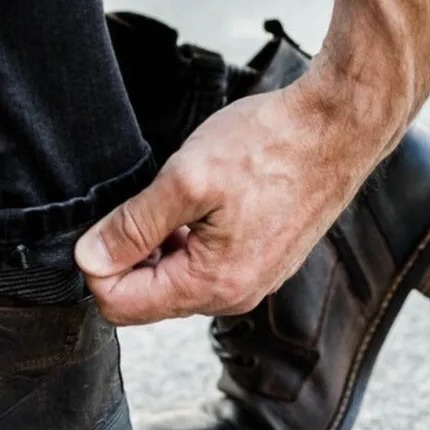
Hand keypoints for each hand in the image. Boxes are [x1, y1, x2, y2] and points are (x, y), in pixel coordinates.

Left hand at [74, 71, 397, 324]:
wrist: (339, 124)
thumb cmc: (274, 145)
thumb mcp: (185, 180)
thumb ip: (132, 226)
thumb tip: (89, 259)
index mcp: (213, 284)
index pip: (120, 305)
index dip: (98, 265)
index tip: (104, 225)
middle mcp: (233, 295)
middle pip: (144, 298)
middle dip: (128, 256)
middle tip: (144, 204)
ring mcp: (249, 281)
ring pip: (171, 281)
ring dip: (157, 245)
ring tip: (176, 199)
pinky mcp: (258, 262)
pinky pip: (200, 267)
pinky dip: (185, 239)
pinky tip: (196, 203)